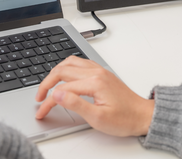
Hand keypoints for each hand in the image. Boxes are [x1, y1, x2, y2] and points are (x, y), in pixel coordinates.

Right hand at [35, 56, 153, 136]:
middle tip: (38, 98)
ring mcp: (99, 70)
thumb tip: (56, 95)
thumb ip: (75, 104)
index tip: (41, 113)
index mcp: (94, 82)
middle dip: (47, 83)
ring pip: (71, 62)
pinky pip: (80, 63)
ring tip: (48, 87)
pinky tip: (64, 77)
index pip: (62, 89)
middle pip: (63, 70)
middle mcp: (96, 72)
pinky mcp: (102, 72)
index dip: (47, 102)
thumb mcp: (97, 118)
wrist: (142, 115)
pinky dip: (67, 68)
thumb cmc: (124, 119)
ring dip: (56, 72)